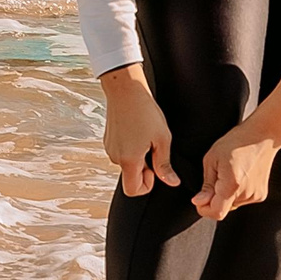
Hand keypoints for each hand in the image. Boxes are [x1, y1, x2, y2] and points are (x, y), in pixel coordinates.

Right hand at [100, 65, 177, 196]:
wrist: (125, 89)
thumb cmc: (145, 111)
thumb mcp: (162, 139)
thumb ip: (164, 164)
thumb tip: (172, 182)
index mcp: (129, 160)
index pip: (134, 190)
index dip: (148, 185)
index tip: (155, 168)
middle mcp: (116, 158)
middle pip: (131, 177)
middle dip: (144, 169)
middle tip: (153, 148)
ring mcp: (110, 149)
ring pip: (128, 164)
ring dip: (139, 157)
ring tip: (146, 136)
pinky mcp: (108, 141)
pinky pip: (122, 153)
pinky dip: (131, 148)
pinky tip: (137, 131)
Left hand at [193, 120, 280, 219]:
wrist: (263, 136)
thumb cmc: (236, 142)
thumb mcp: (212, 159)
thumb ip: (206, 185)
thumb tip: (198, 202)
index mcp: (232, 184)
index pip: (216, 213)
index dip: (204, 209)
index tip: (199, 200)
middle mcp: (246, 194)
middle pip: (223, 209)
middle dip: (214, 199)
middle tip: (217, 177)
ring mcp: (256, 196)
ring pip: (232, 205)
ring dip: (226, 195)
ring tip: (230, 174)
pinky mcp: (261, 195)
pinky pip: (242, 200)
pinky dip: (237, 193)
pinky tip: (240, 176)